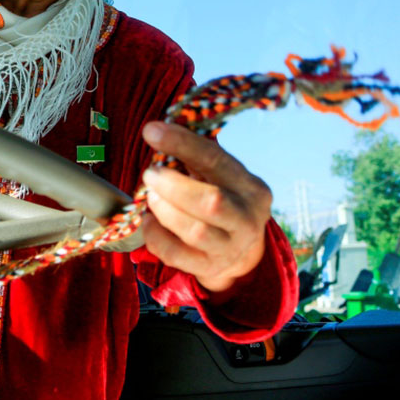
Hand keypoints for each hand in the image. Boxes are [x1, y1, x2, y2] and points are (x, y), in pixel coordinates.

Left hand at [140, 121, 271, 296]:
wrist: (241, 252)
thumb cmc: (224, 201)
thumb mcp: (221, 177)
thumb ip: (196, 156)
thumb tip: (157, 132)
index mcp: (251, 187)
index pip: (216, 160)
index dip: (182, 144)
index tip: (152, 131)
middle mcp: (247, 219)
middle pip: (211, 202)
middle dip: (173, 186)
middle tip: (150, 175)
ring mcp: (230, 248)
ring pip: (196, 231)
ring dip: (165, 210)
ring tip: (150, 197)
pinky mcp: (209, 268)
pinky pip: (176, 255)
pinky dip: (156, 236)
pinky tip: (148, 222)